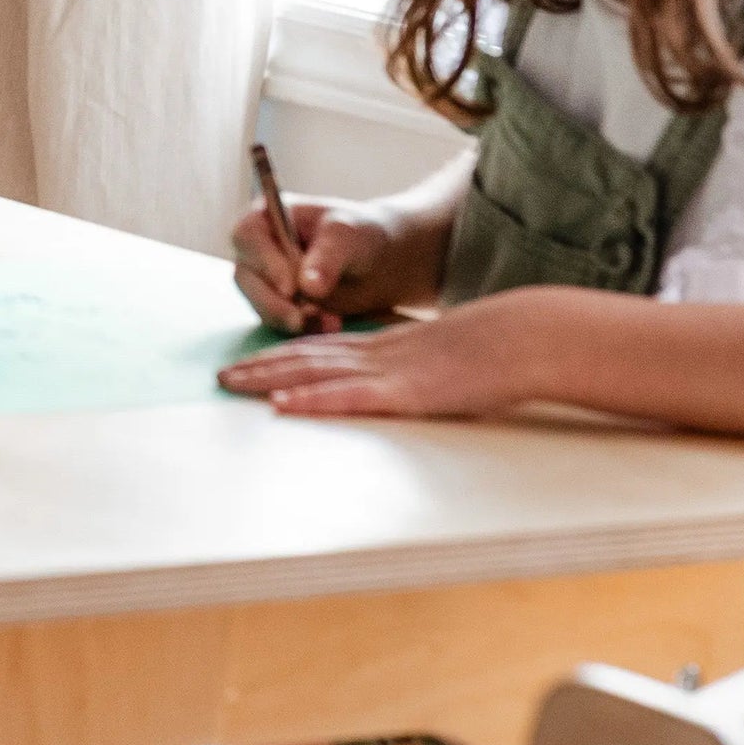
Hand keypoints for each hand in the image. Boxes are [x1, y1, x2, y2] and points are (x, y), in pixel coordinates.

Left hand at [218, 290, 576, 418]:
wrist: (523, 337)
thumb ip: (421, 369)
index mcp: (386, 348)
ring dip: (268, 380)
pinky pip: (346, 398)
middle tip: (220, 376)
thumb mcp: (447, 358)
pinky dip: (310, 401)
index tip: (251, 364)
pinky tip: (281, 406)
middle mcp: (376, 355)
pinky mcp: (403, 392)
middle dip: (259, 367)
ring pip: (313, 374)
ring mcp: (387, 372)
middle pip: (305, 359)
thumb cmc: (496, 351)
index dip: (282, 356)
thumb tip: (412, 383)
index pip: (321, 350)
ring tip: (231, 384)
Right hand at [229, 193, 414, 332]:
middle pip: (246, 277)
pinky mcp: (279, 306)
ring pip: (259, 304)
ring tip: (331, 322)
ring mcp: (266, 280)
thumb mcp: (348, 236)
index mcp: (266, 217)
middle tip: (304, 318)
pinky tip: (330, 326)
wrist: (380, 263)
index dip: (264, 262)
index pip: (248, 237)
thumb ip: (327, 257)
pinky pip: (279, 323)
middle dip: (274, 302)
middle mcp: (258, 249)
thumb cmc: (360, 234)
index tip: (291, 288)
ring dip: (291, 319)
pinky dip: (303, 329)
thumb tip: (307, 287)